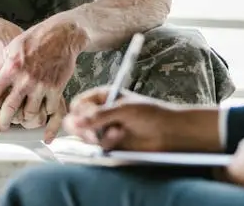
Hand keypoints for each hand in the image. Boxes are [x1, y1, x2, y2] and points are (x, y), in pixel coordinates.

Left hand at [0, 17, 87, 142]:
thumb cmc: (36, 39)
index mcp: (11, 67)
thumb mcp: (11, 49)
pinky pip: (49, 109)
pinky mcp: (56, 88)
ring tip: (22, 118)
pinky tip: (41, 109)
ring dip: (25, 118)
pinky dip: (45, 112)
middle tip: (1, 125)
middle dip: (2, 121)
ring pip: (29, 113)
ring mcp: (42, 84)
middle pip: (9, 109)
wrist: (63, 34)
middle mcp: (25, 78)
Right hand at [62, 86, 178, 151]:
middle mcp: (100, 112)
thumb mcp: (123, 109)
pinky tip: (120, 137)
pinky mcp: (111, 144)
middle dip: (83, 129)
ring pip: (86, 135)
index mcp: (102, 97)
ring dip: (98, 136)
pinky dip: (107, 143)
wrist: (168, 132)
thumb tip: (75, 123)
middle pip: (76, 121)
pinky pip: (98, 146)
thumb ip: (99, 116)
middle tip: (94, 135)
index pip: (79, 104)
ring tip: (116, 133)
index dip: (79, 113)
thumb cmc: (150, 113)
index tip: (85, 120)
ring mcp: (104, 129)